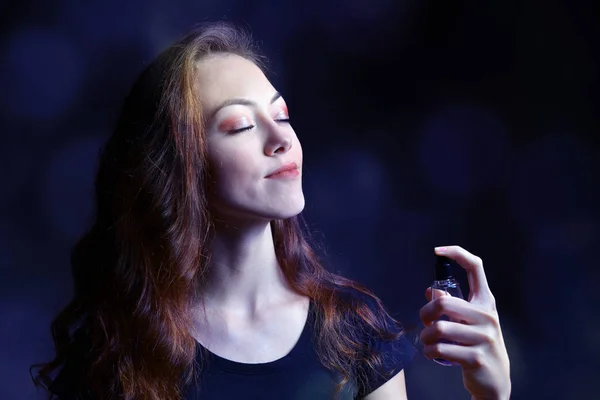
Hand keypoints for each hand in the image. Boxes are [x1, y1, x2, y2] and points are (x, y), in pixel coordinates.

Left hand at [419, 246, 510, 399]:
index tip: (438, 250)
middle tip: (424, 322)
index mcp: (485, 302)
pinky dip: (428, 351)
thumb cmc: (476, 344)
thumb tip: (431, 291)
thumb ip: (452, 305)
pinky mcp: (476, 357)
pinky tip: (430, 353)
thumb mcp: (469, 322)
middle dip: (425, 313)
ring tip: (427, 341)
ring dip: (425, 336)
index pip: (475, 267)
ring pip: (439, 328)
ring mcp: (484, 337)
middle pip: (444, 303)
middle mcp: (487, 316)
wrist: (495, 380)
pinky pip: (440, 349)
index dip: (456, 253)